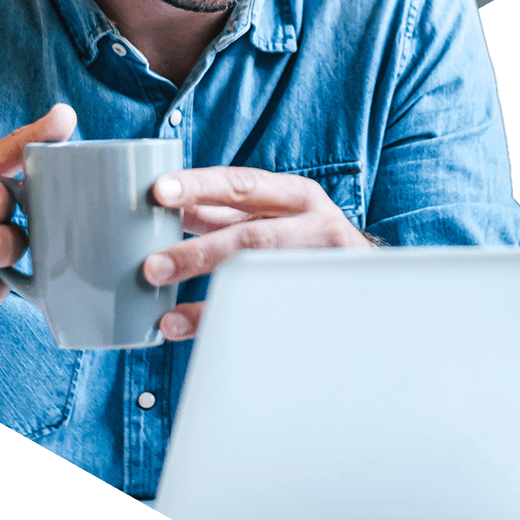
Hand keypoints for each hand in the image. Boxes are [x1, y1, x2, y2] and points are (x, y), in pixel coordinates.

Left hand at [142, 166, 372, 340]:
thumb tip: (165, 208)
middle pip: (252, 238)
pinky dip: (228, 326)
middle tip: (152, 267)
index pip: (242, 185)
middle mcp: (314, 225)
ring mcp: (321, 268)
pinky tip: (193, 334)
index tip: (159, 192)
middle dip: (199, 254)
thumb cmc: (307, 238)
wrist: (367, 278)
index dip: (199, 186)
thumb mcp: (273, 214)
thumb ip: (223, 212)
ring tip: (168, 318)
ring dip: (209, 302)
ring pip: (261, 282)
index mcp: (295, 195)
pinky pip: (269, 318)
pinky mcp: (320, 304)